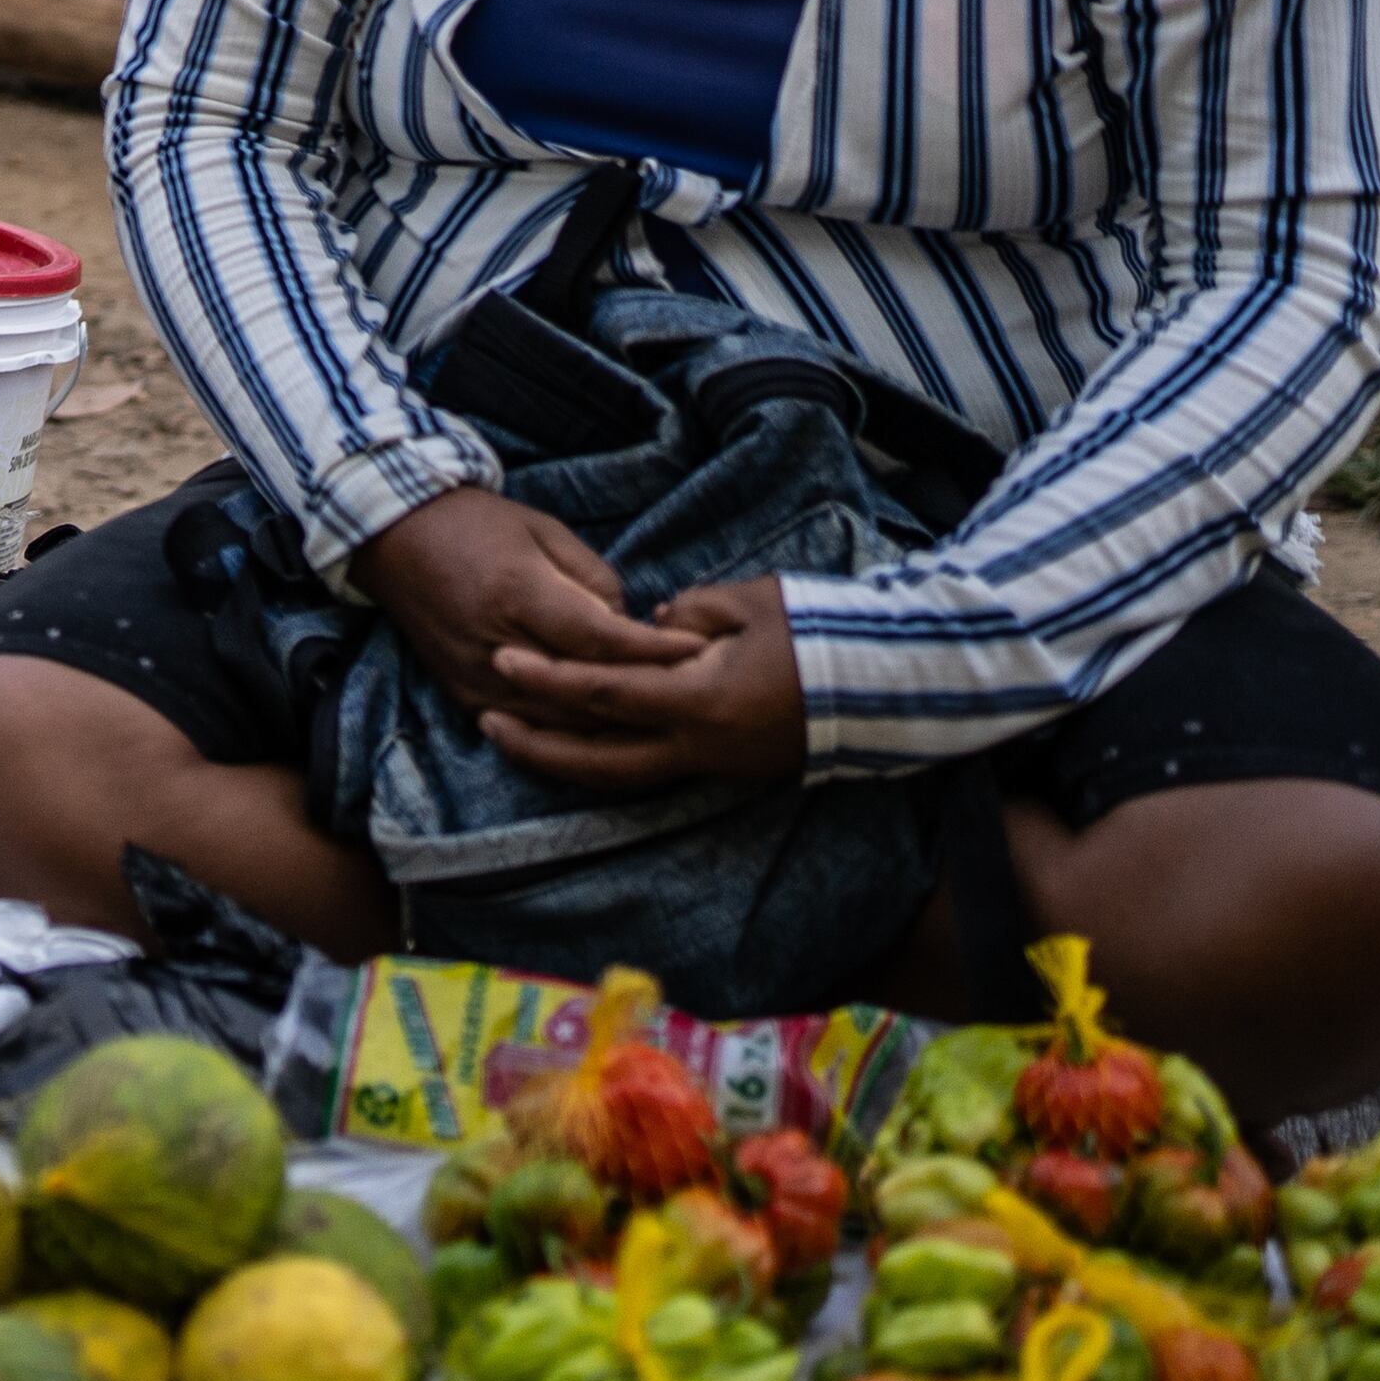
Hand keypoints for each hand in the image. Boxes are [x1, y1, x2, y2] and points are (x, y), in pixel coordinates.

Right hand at [355, 486, 689, 721]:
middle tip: (699, 691)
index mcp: (517, 593)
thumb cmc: (478, 525)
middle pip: (585, 693)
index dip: (654, 651)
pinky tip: (607, 731)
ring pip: (560, 725)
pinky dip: (571, 735)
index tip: (701, 652)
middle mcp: (495, 644)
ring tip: (663, 716)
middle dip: (645, 694)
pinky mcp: (464, 696)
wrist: (397, 540)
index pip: (600, 639)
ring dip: (612, 724)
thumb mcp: (545, 530)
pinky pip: (529, 731)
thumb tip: (629, 628)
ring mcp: (477, 678)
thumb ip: (594, 580)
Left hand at [475, 580, 807, 793]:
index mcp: (699, 701)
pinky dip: (609, 762)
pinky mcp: (729, 769)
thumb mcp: (749, 603)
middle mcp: (700, 747)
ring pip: (623, 777)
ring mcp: (716, 766)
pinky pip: (654, 772)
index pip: (603, 694)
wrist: (892, 687)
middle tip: (486, 722)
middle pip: (598, 760)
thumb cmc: (822, 633)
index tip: (503, 660)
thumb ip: (687, 612)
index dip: (548, 678)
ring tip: (518, 740)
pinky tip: (579, 744)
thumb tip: (647, 622)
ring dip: (567, 762)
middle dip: (537, 746)